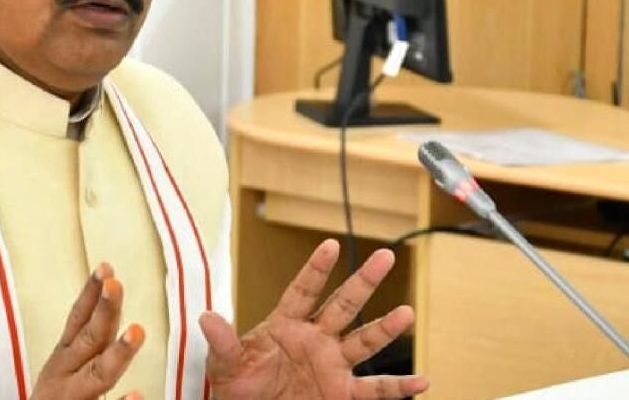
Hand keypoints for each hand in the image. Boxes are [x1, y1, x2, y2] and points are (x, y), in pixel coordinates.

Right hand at [31, 263, 146, 399]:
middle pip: (89, 341)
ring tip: (138, 332)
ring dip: (117, 354)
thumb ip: (87, 339)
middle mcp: (63, 378)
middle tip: (117, 285)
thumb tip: (109, 294)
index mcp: (62, 360)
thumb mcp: (63, 367)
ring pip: (96, 377)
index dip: (91, 293)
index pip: (77, 320)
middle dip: (105, 311)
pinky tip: (138, 397)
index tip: (106, 267)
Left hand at [200, 239, 428, 398]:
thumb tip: (205, 317)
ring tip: (408, 312)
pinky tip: (422, 381)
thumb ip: (222, 343)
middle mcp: (314, 340)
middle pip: (343, 305)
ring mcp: (331, 366)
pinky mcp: (341, 393)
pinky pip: (374, 390)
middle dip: (363, 282)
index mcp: (285, 325)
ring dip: (385, 328)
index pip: (303, 291)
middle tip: (385, 255)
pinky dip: (398, 387)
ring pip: (363, 341)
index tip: (330, 244)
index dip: (316, 269)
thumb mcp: (225, 366)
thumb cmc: (237, 388)